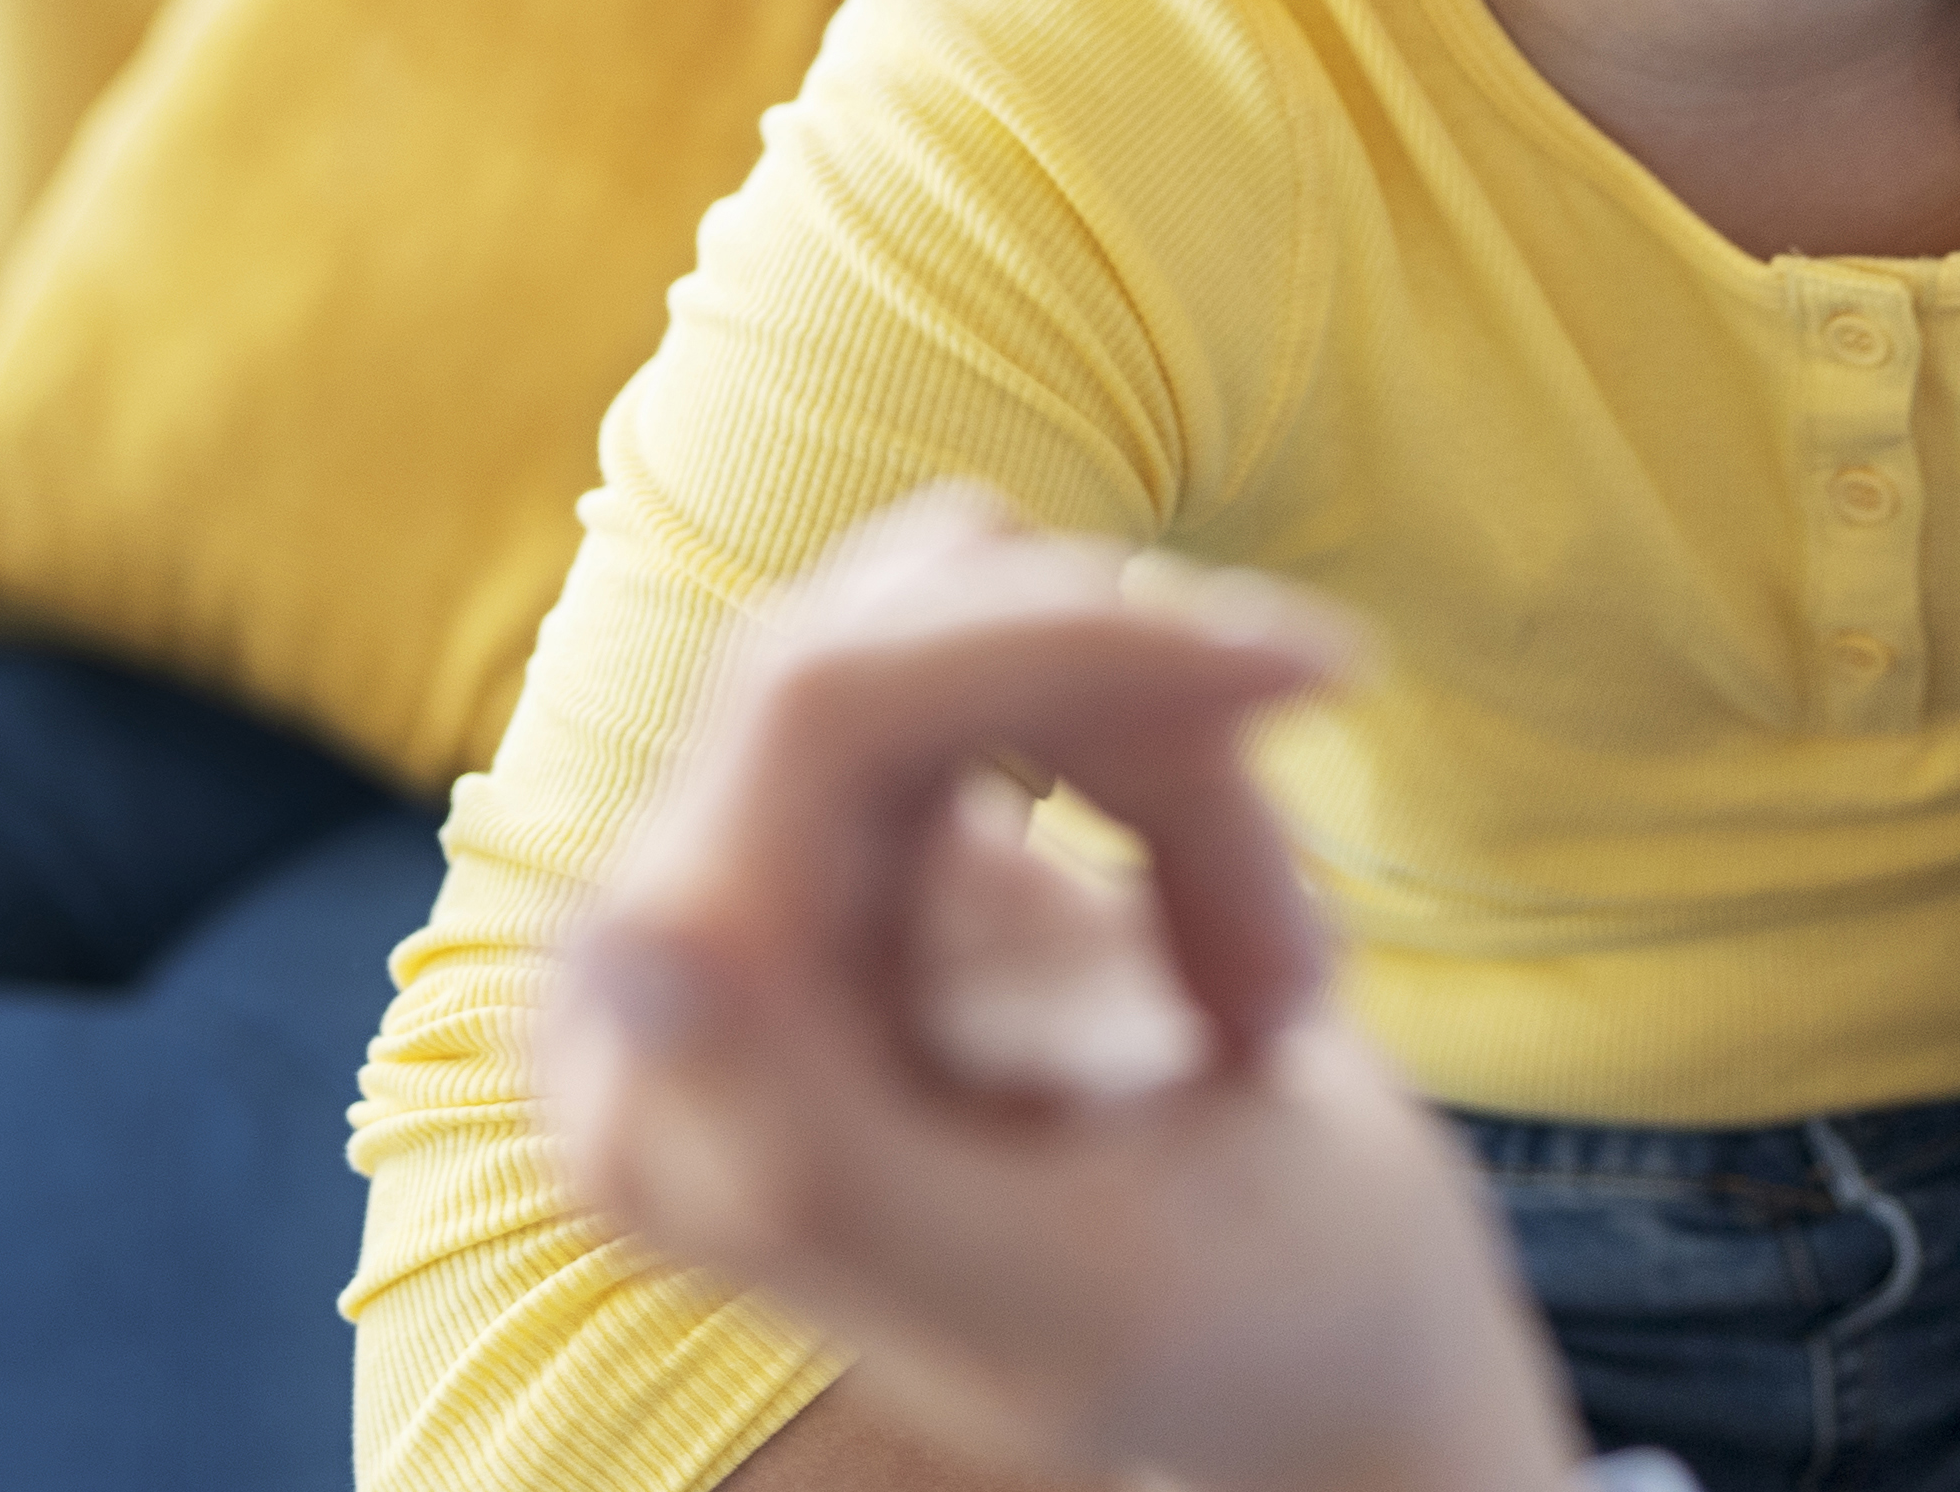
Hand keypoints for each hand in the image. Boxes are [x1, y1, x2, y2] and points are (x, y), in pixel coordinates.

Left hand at [544, 489, 1586, 1491]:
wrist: (1330, 1333)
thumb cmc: (1225, 1346)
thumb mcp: (1051, 1292)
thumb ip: (815, 1152)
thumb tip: (628, 949)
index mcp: (662, 1103)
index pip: (822, 709)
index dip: (1061, 643)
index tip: (1311, 672)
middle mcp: (669, 969)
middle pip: (910, 643)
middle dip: (1153, 736)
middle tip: (1296, 969)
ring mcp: (765, 872)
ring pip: (981, 613)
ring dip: (1180, 767)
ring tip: (1267, 986)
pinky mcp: (861, 812)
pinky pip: (1015, 645)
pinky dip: (1169, 761)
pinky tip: (1217, 935)